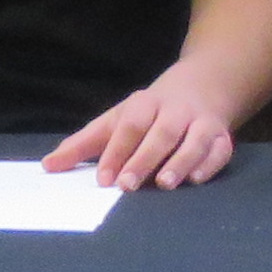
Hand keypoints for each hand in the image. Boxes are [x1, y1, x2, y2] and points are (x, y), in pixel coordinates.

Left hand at [50, 72, 243, 190]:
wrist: (203, 85)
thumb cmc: (150, 112)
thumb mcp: (116, 119)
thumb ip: (84, 144)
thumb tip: (48, 166)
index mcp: (145, 104)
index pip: (129, 126)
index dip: (116, 152)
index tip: (103, 179)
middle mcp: (175, 111)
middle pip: (161, 132)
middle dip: (144, 158)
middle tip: (127, 186)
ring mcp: (202, 122)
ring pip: (194, 139)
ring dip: (180, 161)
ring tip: (164, 184)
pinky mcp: (223, 137)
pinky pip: (220, 149)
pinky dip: (210, 164)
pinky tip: (196, 180)